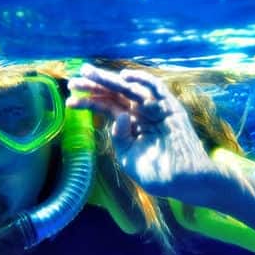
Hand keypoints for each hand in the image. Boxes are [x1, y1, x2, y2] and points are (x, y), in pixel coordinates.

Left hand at [67, 64, 219, 199]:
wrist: (184, 181)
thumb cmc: (158, 175)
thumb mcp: (128, 157)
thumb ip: (119, 137)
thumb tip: (118, 115)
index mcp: (133, 125)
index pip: (108, 107)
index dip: (90, 102)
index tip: (70, 100)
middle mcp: (142, 113)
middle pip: (115, 94)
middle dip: (95, 85)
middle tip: (73, 80)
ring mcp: (156, 109)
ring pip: (130, 89)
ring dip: (110, 80)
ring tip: (88, 74)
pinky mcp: (170, 108)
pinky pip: (156, 88)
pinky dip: (143, 80)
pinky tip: (124, 76)